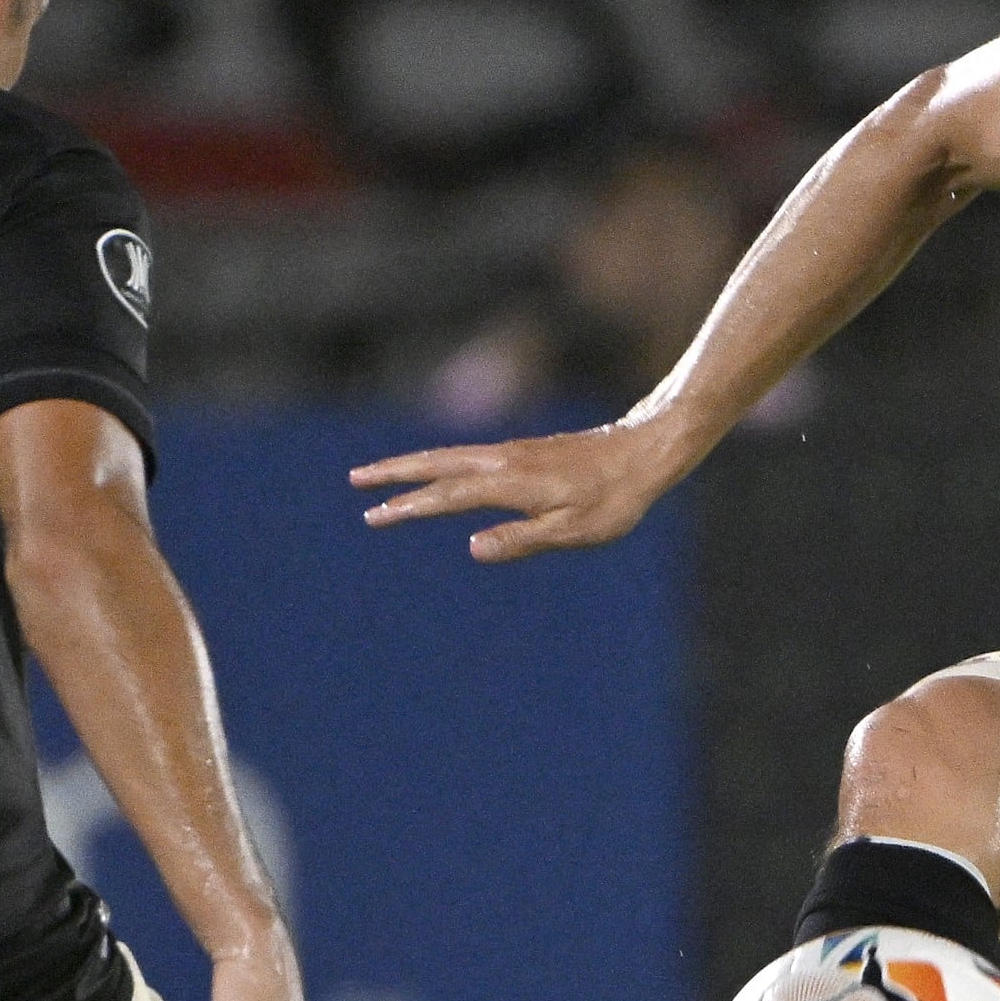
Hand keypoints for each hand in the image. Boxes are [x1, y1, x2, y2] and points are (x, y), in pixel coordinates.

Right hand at [350, 417, 681, 562]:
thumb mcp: (575, 530)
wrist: (644, 452)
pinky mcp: (523, 452)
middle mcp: (504, 461)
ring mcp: (512, 453)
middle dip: (394, 472)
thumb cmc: (615, 499)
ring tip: (380, 474)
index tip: (374, 516)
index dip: (410, 507)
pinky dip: (440, 461)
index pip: (448, 496)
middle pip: (437, 463)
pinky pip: (468, 455)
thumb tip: (472, 548)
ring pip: (450, 454)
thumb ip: (523, 539)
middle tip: (355, 481)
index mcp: (512, 484)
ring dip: (412, 464)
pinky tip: (436, 472)